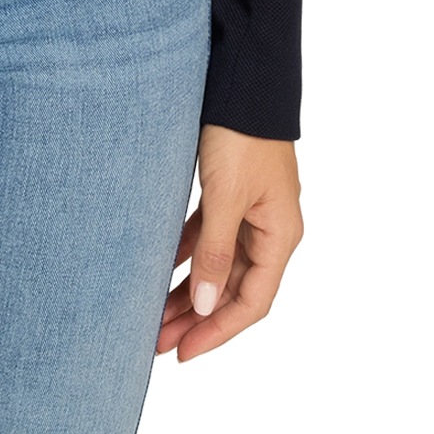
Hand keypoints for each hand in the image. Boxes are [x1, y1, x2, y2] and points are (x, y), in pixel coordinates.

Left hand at [157, 124, 302, 360]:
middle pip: (232, 288)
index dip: (218, 331)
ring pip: (218, 264)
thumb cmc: (241, 136)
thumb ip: (215, 252)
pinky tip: (160, 268)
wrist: (242, 81)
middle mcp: (269, 229)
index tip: (183, 352)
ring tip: (154, 315)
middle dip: (196, 317)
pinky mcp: (231, 192)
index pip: (251, 302)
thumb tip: (205, 306)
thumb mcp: (226, 197)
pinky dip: (187, 254)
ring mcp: (250, 211)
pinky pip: (208, 236)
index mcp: (280, 236)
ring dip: (188, 289)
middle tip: (156, 342)